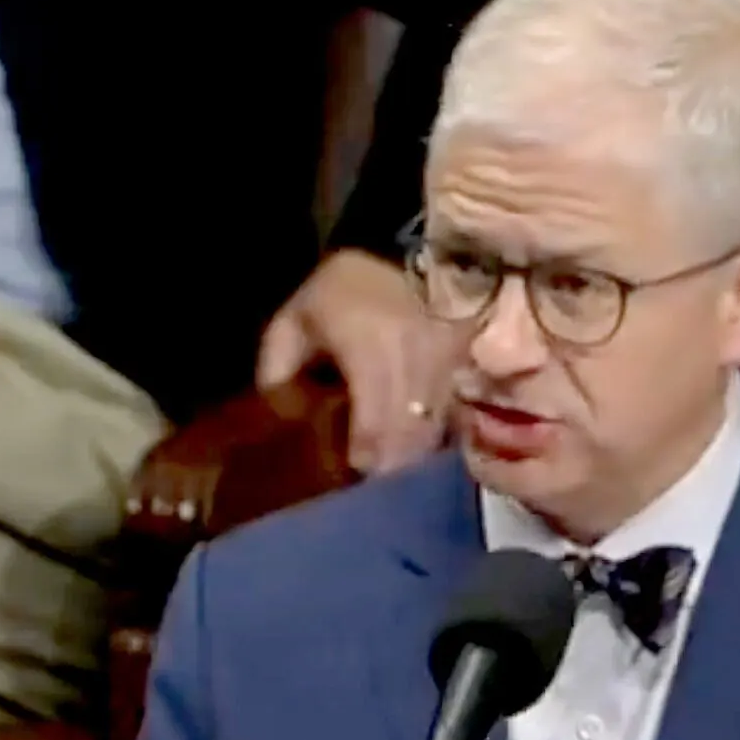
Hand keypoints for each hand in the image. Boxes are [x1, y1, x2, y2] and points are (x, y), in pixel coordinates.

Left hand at [256, 250, 456, 475]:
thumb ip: (277, 368)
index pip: (375, 421)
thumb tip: (279, 419)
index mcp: (368, 347)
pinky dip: (430, 438)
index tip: (351, 473)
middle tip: (368, 486)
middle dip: (388, 468)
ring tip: (389, 474)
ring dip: (411, 457)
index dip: (364, 457)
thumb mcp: (294, 320)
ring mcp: (444, 363)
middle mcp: (414, 358)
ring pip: (432, 431)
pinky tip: (412, 449)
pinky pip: (449, 417)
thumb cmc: (340, 291)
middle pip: (408, 436)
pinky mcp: (461, 368)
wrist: (399, 253)